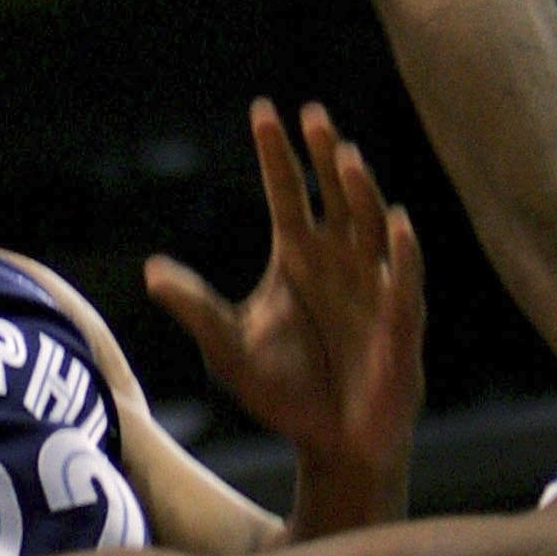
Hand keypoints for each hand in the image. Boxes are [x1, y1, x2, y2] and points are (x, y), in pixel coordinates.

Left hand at [148, 100, 424, 529]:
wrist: (330, 444)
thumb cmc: (283, 391)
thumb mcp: (228, 350)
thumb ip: (196, 309)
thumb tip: (151, 272)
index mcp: (298, 257)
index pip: (287, 193)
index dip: (276, 154)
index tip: (262, 110)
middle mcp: (339, 260)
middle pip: (333, 195)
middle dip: (323, 156)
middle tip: (311, 115)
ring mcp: (373, 286)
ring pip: (371, 225)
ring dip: (361, 191)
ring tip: (345, 156)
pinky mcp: (399, 322)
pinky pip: (405, 279)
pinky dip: (404, 251)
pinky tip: (398, 222)